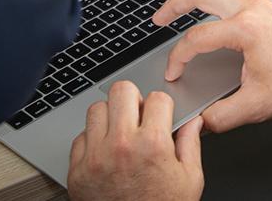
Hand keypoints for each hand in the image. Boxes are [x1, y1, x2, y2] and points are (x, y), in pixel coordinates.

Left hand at [67, 81, 203, 200]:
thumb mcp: (190, 181)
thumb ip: (191, 145)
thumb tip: (194, 121)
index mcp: (153, 145)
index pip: (157, 97)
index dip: (162, 107)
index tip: (161, 117)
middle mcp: (121, 145)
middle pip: (123, 90)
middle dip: (134, 100)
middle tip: (138, 117)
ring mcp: (96, 157)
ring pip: (97, 109)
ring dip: (110, 118)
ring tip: (120, 135)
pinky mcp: (77, 170)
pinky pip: (80, 137)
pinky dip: (92, 141)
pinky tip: (105, 154)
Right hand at [153, 0, 271, 132]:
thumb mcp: (258, 105)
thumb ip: (223, 115)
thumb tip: (200, 121)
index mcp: (245, 29)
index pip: (198, 38)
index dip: (179, 57)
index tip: (174, 71)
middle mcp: (251, 8)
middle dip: (175, 4)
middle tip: (158, 16)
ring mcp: (260, 1)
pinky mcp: (266, 2)